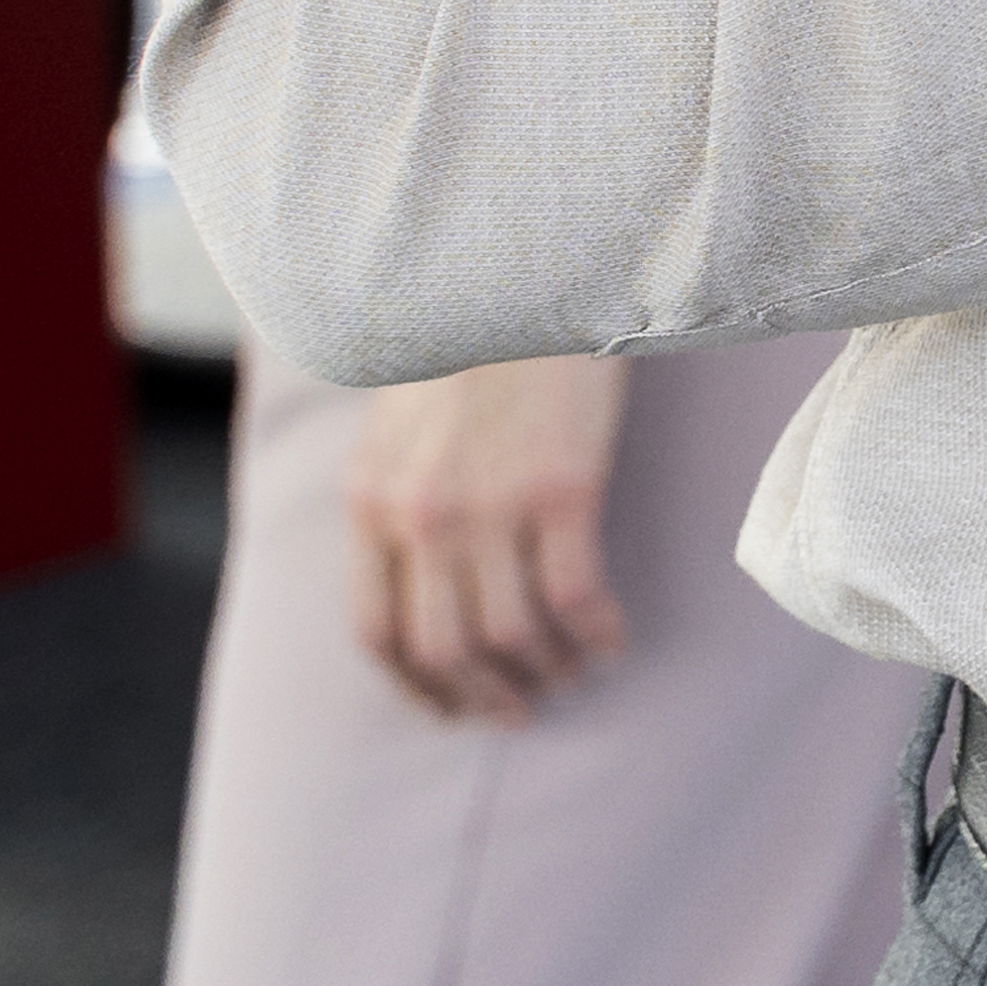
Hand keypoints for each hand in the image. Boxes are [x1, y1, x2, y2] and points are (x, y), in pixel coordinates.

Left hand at [338, 351, 634, 719]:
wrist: (526, 277)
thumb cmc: (470, 346)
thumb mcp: (399, 428)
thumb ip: (398, 500)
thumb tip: (419, 579)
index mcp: (373, 504)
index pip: (379, 632)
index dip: (419, 686)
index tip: (454, 705)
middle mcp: (422, 516)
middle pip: (446, 649)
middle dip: (487, 696)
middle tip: (524, 708)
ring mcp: (491, 506)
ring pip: (513, 636)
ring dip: (548, 672)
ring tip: (575, 675)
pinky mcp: (562, 490)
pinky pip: (576, 597)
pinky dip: (596, 634)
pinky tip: (613, 639)